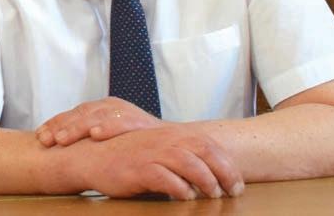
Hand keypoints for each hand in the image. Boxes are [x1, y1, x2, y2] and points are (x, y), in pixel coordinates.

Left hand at [36, 97, 161, 146]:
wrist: (168, 141)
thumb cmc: (132, 140)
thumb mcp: (107, 133)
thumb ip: (88, 133)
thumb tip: (56, 144)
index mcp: (100, 108)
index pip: (73, 113)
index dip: (55, 122)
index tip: (39, 135)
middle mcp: (110, 107)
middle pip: (80, 113)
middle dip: (61, 126)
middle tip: (44, 139)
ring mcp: (124, 112)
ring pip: (96, 116)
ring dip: (78, 127)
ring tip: (62, 139)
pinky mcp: (138, 121)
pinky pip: (121, 123)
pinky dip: (108, 127)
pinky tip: (96, 134)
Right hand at [74, 125, 244, 199]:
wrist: (96, 155)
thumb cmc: (129, 156)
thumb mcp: (157, 150)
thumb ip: (179, 157)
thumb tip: (206, 174)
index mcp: (172, 135)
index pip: (207, 144)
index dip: (226, 162)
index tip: (237, 181)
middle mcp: (165, 140)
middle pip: (203, 150)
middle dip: (224, 171)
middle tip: (234, 190)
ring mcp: (152, 153)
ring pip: (187, 162)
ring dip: (205, 180)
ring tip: (214, 195)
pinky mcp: (139, 168)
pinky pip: (163, 177)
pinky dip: (178, 187)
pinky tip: (186, 197)